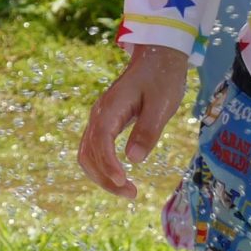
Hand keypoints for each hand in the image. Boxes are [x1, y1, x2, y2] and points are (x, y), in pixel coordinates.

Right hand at [77, 45, 192, 196]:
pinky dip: (102, 167)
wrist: (157, 56)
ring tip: (127, 191)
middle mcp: (98, 115)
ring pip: (87, 154)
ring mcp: (99, 119)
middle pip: (89, 153)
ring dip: (102, 176)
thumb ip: (147, 130)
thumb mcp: (162, 104)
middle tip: (132, 194)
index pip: (101, 142)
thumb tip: (134, 159)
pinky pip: (94, 149)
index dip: (109, 165)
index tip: (124, 182)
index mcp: (111, 108)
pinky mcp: (105, 123)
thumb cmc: (162, 78)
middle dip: (106, 178)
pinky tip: (119, 177)